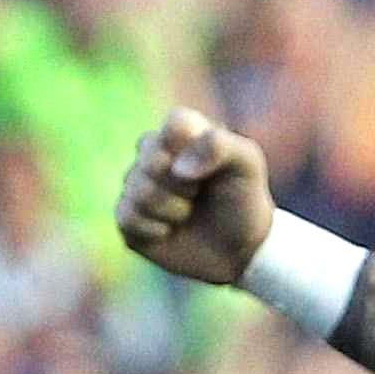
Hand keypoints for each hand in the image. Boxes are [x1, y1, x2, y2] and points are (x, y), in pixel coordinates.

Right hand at [116, 110, 277, 285]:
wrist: (237, 249)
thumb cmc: (242, 199)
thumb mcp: (247, 163)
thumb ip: (218, 146)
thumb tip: (177, 168)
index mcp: (183, 133)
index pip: (176, 123)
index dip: (191, 149)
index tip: (207, 169)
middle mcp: (153, 153)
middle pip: (151, 159)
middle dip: (183, 185)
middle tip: (199, 193)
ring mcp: (137, 184)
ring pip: (139, 190)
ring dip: (173, 209)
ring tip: (188, 212)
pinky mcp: (128, 217)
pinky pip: (127, 217)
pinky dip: (156, 230)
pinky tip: (170, 231)